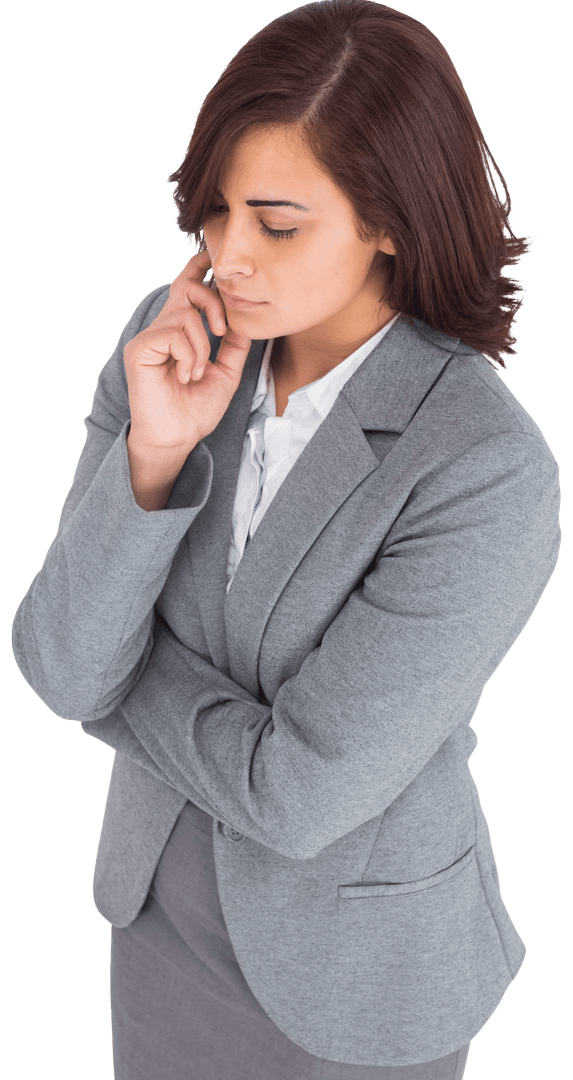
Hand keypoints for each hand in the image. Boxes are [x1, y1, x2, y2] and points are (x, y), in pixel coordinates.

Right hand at [123, 250, 251, 452]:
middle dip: (213, 301)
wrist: (177, 438)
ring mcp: (149, 337)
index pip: (188, 288)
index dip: (199, 267)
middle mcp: (162, 327)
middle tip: (223, 332)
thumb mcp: (226, 373)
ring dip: (202, 349)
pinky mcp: (140, 349)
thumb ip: (234, 345)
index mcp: (181, 330)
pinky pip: (175, 334)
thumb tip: (244, 318)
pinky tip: (185, 377)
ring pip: (187, 317)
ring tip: (196, 374)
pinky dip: (189, 357)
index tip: (211, 250)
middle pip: (187, 286)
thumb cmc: (196, 409)